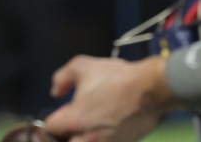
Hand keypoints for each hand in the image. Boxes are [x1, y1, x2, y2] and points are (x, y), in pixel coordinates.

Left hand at [43, 56, 170, 141]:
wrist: (150, 90)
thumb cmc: (115, 78)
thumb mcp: (82, 66)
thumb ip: (62, 78)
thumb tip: (55, 92)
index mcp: (74, 121)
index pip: (50, 129)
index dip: (52, 120)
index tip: (60, 113)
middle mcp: (87, 139)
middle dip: (65, 136)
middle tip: (70, 125)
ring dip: (81, 137)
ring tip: (86, 128)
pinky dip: (100, 139)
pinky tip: (104, 129)